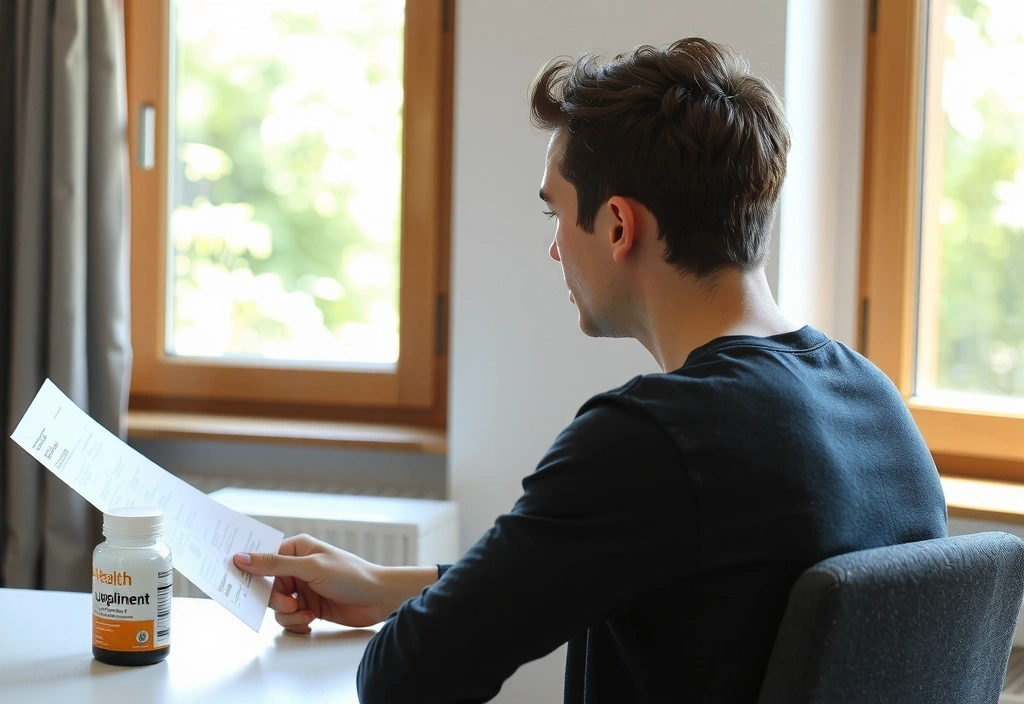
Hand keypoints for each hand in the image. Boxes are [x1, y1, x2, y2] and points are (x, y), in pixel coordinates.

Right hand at [233, 534, 386, 632]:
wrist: (379, 599)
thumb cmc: (351, 575)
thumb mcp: (311, 568)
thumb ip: (274, 565)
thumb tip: (241, 557)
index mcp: (296, 549)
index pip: (262, 558)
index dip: (250, 570)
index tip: (235, 581)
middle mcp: (296, 568)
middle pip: (266, 587)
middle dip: (275, 599)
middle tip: (289, 603)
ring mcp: (302, 589)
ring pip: (275, 606)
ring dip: (288, 614)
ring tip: (305, 613)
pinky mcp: (308, 607)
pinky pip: (288, 619)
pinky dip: (296, 623)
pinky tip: (310, 621)